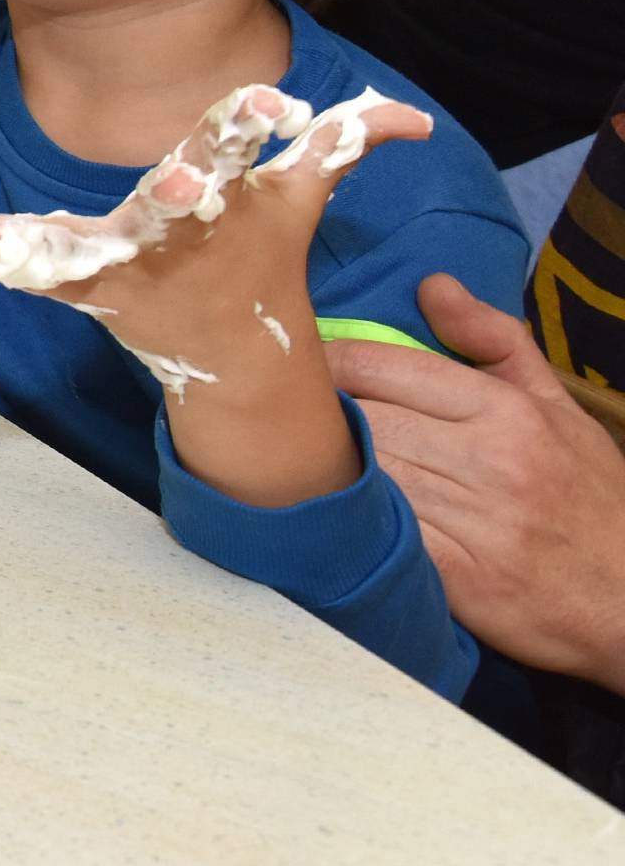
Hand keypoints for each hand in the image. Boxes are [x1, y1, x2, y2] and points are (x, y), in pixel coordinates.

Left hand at [0, 83, 430, 394]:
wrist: (231, 352)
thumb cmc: (262, 254)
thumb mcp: (304, 198)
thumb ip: (346, 144)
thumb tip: (416, 119)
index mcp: (229, 194)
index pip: (246, 146)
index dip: (260, 121)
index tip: (278, 106)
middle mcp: (178, 231)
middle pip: (173, 207)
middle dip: (176, 198)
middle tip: (179, 187)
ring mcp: (129, 264)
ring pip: (85, 248)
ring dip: (39, 244)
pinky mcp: (85, 287)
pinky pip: (27, 271)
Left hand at [327, 275, 624, 685]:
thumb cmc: (590, 495)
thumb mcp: (554, 404)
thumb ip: (492, 338)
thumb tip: (430, 284)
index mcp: (504, 409)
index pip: (379, 366)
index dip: (325, 361)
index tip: (295, 361)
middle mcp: (488, 461)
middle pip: (362, 419)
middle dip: (312, 413)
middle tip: (276, 406)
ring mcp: (474, 525)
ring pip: (364, 476)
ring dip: (323, 467)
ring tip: (289, 456)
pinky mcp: (460, 582)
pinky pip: (384, 539)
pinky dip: (353, 523)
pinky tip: (330, 513)